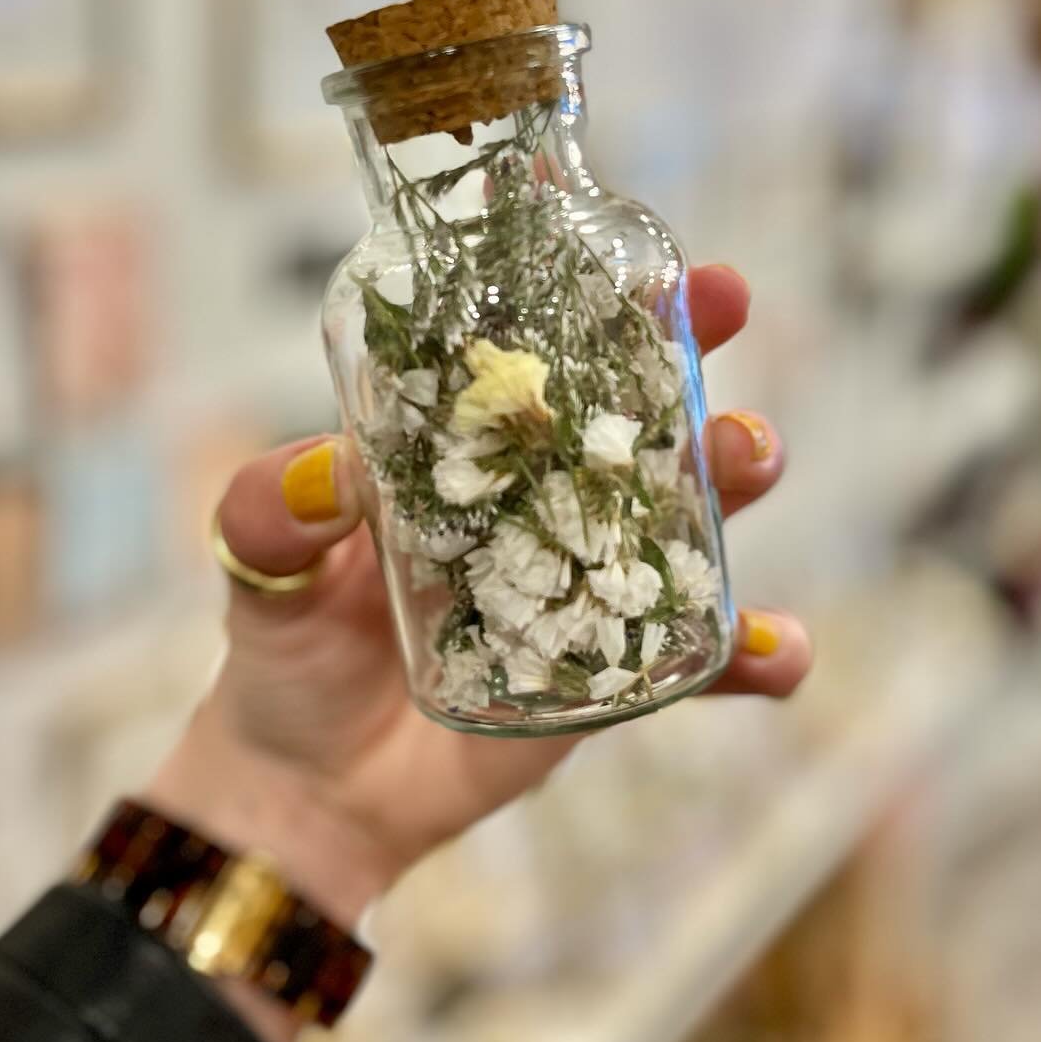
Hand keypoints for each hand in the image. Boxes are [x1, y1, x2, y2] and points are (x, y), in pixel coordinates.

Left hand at [145, 264, 811, 1027]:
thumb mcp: (260, 570)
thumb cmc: (285, 653)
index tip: (648, 252)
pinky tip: (780, 652)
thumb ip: (273, 515)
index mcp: (464, 456)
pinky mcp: (608, 674)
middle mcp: (538, 504)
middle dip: (693, 360)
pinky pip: (696, 663)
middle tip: (725, 318)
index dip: (596, 300)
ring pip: (683, 520)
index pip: (538, 357)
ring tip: (750, 462)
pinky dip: (752, 655)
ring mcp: (582, 586)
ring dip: (733, 481)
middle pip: (634, 420)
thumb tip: (325, 471)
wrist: (310, 789)